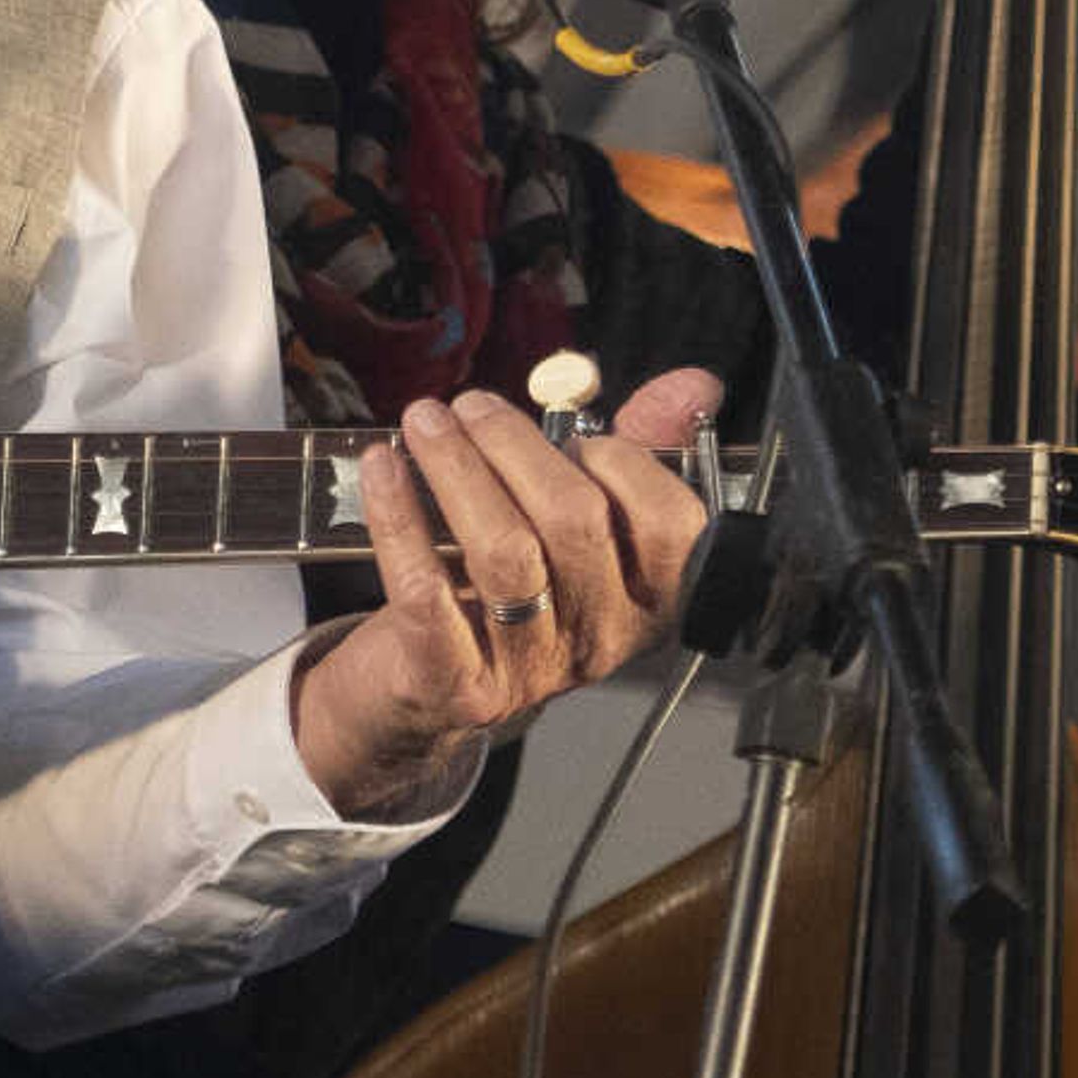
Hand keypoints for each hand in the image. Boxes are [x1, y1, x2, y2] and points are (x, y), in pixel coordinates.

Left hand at [292, 366, 718, 820]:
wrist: (424, 694)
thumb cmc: (510, 588)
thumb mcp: (581, 525)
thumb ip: (637, 454)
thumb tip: (694, 383)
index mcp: (646, 601)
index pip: (673, 526)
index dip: (625, 461)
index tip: (574, 432)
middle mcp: (598, 639)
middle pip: (574, 522)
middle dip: (516, 445)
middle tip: (470, 406)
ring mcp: (526, 667)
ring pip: (504, 551)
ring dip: (459, 468)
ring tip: (425, 420)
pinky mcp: (450, 681)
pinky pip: (425, 590)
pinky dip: (399, 518)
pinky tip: (382, 466)